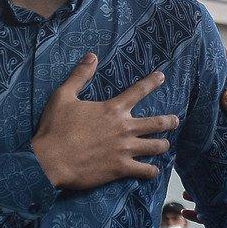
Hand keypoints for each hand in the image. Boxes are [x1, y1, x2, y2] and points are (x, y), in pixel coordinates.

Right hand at [32, 53, 178, 189]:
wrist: (51, 160)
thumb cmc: (55, 128)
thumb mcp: (63, 96)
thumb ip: (80, 75)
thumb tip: (92, 56)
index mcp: (112, 109)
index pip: (139, 91)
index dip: (152, 82)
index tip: (162, 76)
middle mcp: (124, 128)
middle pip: (157, 123)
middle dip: (169, 121)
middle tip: (175, 120)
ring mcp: (125, 149)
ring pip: (156, 146)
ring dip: (163, 145)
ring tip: (166, 145)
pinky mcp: (121, 168)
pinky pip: (145, 171)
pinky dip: (152, 171)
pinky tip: (154, 171)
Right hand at [179, 174, 226, 222]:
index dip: (217, 182)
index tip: (206, 174)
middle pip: (215, 196)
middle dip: (202, 192)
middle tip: (188, 188)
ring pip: (208, 208)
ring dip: (196, 205)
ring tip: (184, 200)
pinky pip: (207, 222)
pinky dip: (197, 218)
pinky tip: (187, 214)